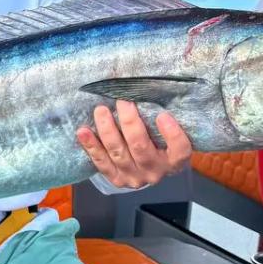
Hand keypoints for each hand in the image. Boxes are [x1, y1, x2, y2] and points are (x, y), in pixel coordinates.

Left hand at [76, 100, 192, 188]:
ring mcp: (134, 177)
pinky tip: (83, 131)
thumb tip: (154, 84)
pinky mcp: (116, 179)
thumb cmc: (160, 142)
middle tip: (122, 101)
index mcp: (174, 160)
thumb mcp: (169, 133)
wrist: (148, 168)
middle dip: (129, 122)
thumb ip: (166, 116)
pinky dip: (91, 146)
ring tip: (100, 110)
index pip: (179, 150)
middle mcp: (155, 171)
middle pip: (141, 147)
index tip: (162, 115)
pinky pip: (101, 163)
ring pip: (118, 153)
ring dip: (107, 130)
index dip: (172, 134)